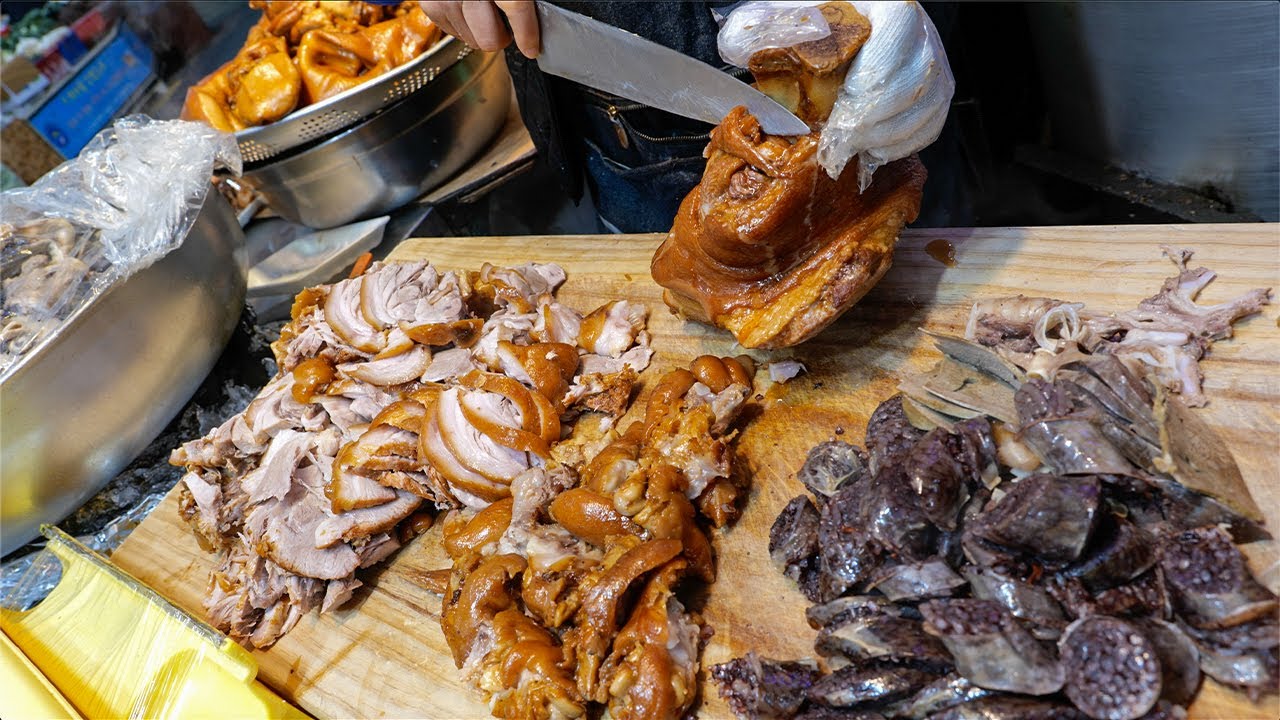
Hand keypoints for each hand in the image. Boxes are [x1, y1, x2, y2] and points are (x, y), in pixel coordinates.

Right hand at [419, 1, 539, 57]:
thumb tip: (534, 13)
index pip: (515, 6)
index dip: (526, 33)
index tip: (531, 48)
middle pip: (489, 37)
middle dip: (501, 39)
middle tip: (507, 30)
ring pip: (472, 40)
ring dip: (482, 33)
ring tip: (485, 16)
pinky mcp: (431, 5)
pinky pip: (453, 33)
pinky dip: (464, 28)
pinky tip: (469, 14)